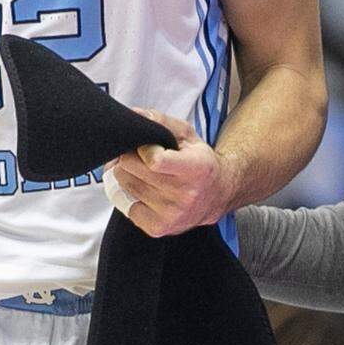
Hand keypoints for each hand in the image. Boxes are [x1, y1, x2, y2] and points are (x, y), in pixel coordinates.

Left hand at [110, 110, 230, 236]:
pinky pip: (127, 207)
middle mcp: (185, 195)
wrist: (217, 194)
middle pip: (132, 170)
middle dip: (128, 158)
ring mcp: (171, 214)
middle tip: (136, 155)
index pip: (154, 160)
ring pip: (126, 186)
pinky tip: (145, 191)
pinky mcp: (159, 228)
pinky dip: (130, 197)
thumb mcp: (187, 135)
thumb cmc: (200, 162)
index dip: (143, 149)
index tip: (147, 147)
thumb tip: (134, 115)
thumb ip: (160, 122)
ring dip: (126, 175)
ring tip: (140, 171)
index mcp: (195, 169)